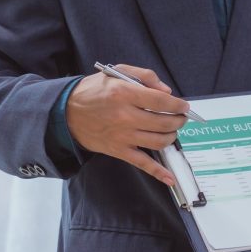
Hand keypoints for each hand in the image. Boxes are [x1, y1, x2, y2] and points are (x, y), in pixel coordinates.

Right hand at [66, 64, 189, 184]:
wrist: (66, 113)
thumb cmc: (93, 92)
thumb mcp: (116, 73)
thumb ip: (145, 77)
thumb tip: (167, 92)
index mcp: (124, 94)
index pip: (161, 102)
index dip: (178, 105)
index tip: (183, 106)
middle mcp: (125, 116)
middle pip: (164, 122)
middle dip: (178, 120)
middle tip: (181, 117)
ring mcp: (123, 136)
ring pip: (159, 141)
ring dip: (172, 137)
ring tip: (172, 130)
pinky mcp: (119, 151)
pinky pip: (143, 163)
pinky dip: (159, 172)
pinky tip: (170, 178)